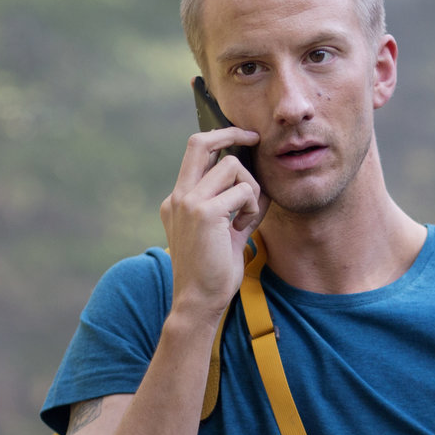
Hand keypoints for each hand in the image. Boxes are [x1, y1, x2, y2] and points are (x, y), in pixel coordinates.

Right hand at [160, 126, 264, 320]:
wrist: (198, 301)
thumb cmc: (213, 272)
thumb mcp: (224, 232)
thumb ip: (234, 206)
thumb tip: (257, 184)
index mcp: (178, 200)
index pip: (196, 153)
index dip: (220, 139)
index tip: (243, 137)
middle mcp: (178, 196)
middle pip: (201, 143)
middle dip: (231, 133)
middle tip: (255, 138)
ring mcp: (188, 202)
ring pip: (232, 166)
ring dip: (250, 188)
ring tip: (245, 217)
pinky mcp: (204, 213)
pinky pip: (243, 191)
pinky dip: (252, 207)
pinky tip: (243, 228)